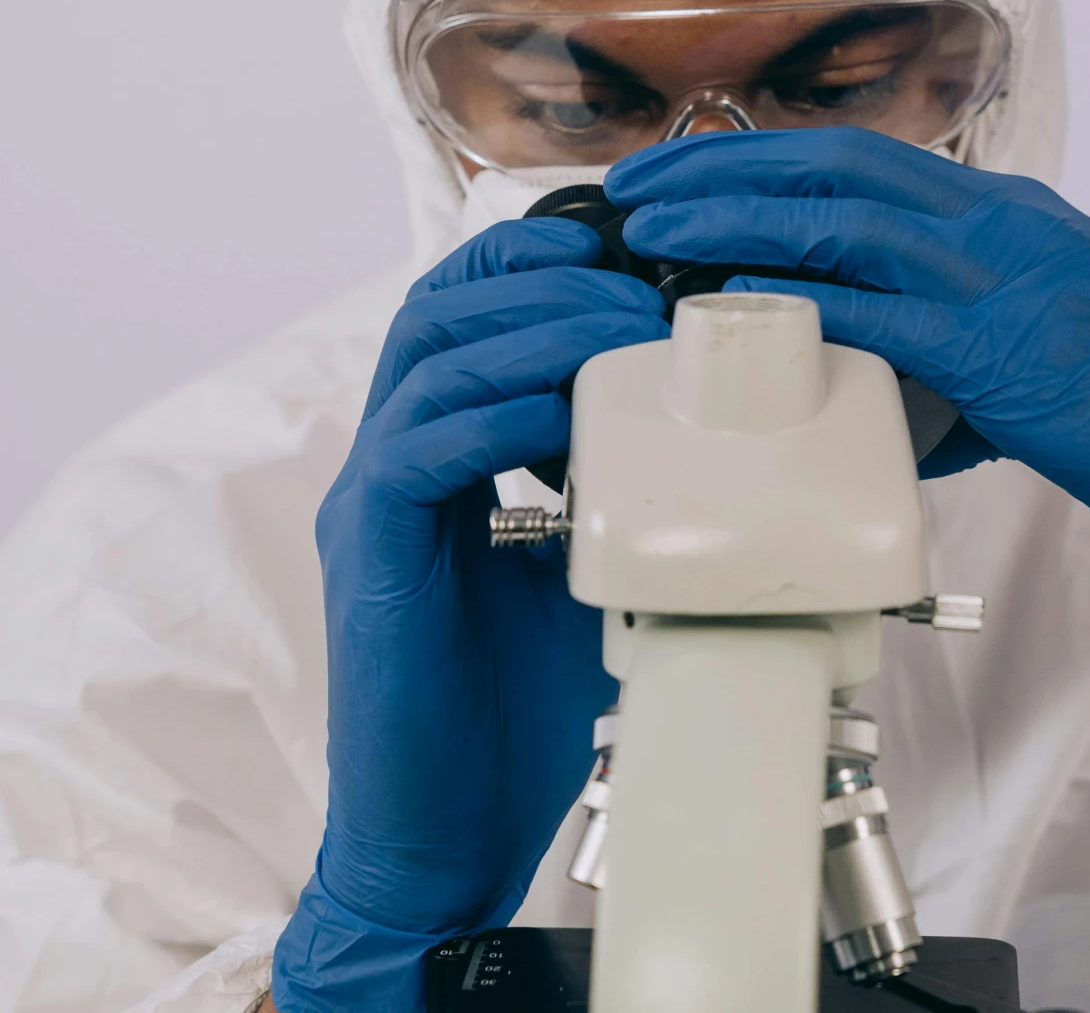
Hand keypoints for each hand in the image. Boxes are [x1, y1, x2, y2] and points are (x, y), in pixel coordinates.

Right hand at [272, 221, 667, 1012]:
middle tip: (629, 278)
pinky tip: (558, 413)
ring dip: (529, 327)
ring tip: (615, 323)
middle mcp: (390, 464)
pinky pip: (415, 452)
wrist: (447, 840)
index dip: (528, 263)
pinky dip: (491, 416)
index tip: (617, 248)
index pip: (461, 315)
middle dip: (535, 275)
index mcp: (434, 457)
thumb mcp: (592, 575)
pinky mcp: (366, 558)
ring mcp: (369, 506)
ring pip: (428, 363)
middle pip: (435, 312)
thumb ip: (624, 501)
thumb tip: (724, 448)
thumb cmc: (514, 715)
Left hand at [606, 130, 1089, 642]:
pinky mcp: (1009, 350)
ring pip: (846, 216)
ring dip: (737, 213)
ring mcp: (1005, 279)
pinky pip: (885, 310)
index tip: (687, 170)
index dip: (763, 159)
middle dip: (724, 166)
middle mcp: (999, 225)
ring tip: (653, 223)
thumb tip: (877, 403)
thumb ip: (952, 366)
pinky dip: (804, 299)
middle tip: (633, 182)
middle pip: (835, 165)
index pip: (863, 162)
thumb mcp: (1041, 359)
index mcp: (1006, 218)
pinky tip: (738, 302)